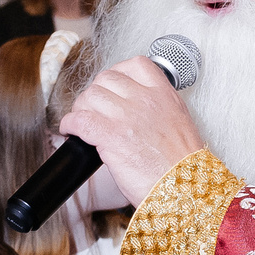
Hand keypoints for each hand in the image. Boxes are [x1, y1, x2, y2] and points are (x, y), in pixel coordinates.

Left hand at [59, 57, 206, 206]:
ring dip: (81, 109)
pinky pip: (79, 119)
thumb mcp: (180, 123)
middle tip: (94, 109)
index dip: (117, 73)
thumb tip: (136, 107)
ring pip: (89, 97)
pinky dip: (70, 124)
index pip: (135, 64)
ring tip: (82, 122)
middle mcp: (145, 100)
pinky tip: (71, 131)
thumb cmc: (182, 166)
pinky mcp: (110, 136)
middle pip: (106, 79)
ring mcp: (127, 117)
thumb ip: (159, 108)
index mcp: (164, 95)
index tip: (111, 87)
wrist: (184, 189)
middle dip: (95, 93)